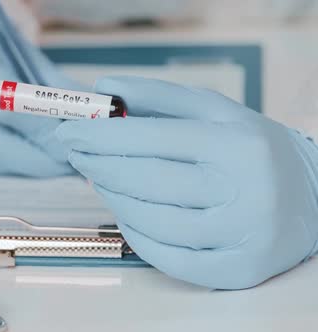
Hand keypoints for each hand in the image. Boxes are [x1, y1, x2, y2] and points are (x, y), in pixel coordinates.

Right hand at [0, 15, 81, 176]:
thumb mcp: (26, 60)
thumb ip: (56, 91)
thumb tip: (94, 121)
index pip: (10, 108)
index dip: (43, 132)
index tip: (69, 145)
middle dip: (36, 160)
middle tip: (65, 164)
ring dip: (17, 166)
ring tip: (45, 161)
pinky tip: (8, 155)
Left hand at [56, 76, 317, 288]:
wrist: (309, 196)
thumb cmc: (248, 148)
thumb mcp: (214, 110)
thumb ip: (158, 97)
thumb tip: (104, 88)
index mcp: (235, 142)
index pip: (150, 138)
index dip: (99, 136)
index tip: (67, 132)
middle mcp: (242, 189)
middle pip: (145, 181)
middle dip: (98, 166)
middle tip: (76, 153)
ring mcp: (240, 235)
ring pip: (151, 222)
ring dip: (114, 199)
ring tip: (102, 180)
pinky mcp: (236, 270)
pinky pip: (167, 259)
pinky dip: (137, 236)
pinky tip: (127, 215)